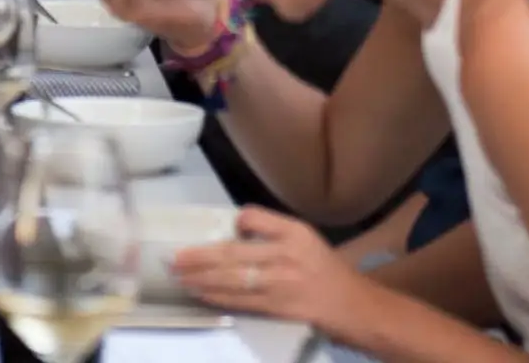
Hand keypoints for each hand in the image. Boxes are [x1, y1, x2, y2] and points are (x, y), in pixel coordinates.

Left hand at [170, 207, 373, 335]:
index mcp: (293, 233)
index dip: (233, 224)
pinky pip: (241, 302)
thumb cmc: (325, 268)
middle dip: (200, 257)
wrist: (354, 306)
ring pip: (233, 281)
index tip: (210, 230)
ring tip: (180, 277)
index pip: (254, 219)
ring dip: (202, 280)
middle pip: (234, 255)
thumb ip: (271, 229)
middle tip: (174, 258)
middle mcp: (286, 256)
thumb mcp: (304, 237)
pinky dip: (218, 297)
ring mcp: (281, 285)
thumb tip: (234, 227)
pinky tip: (201, 293)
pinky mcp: (278, 309)